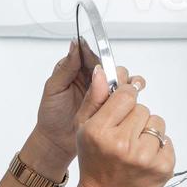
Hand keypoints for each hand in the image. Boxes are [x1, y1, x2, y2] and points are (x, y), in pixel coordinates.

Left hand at [36, 41, 143, 165]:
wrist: (57, 141)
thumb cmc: (51, 115)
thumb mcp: (53, 88)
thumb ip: (65, 68)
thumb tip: (74, 45)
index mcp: (75, 69)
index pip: (90, 54)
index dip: (98, 55)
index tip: (101, 61)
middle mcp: (91, 78)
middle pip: (109, 64)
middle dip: (113, 70)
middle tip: (111, 79)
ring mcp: (103, 90)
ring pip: (120, 76)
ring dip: (124, 79)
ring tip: (123, 86)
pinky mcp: (112, 102)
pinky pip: (126, 92)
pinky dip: (133, 88)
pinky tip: (134, 89)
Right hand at [72, 66, 176, 186]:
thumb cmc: (95, 162)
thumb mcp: (84, 128)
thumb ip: (95, 98)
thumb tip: (103, 72)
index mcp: (101, 132)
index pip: (126, 96)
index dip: (125, 98)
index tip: (122, 105)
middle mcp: (122, 145)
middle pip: (143, 108)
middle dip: (134, 118)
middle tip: (123, 135)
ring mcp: (145, 157)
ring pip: (157, 123)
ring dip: (148, 132)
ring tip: (134, 147)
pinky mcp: (163, 166)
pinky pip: (168, 141)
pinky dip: (158, 148)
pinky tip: (144, 158)